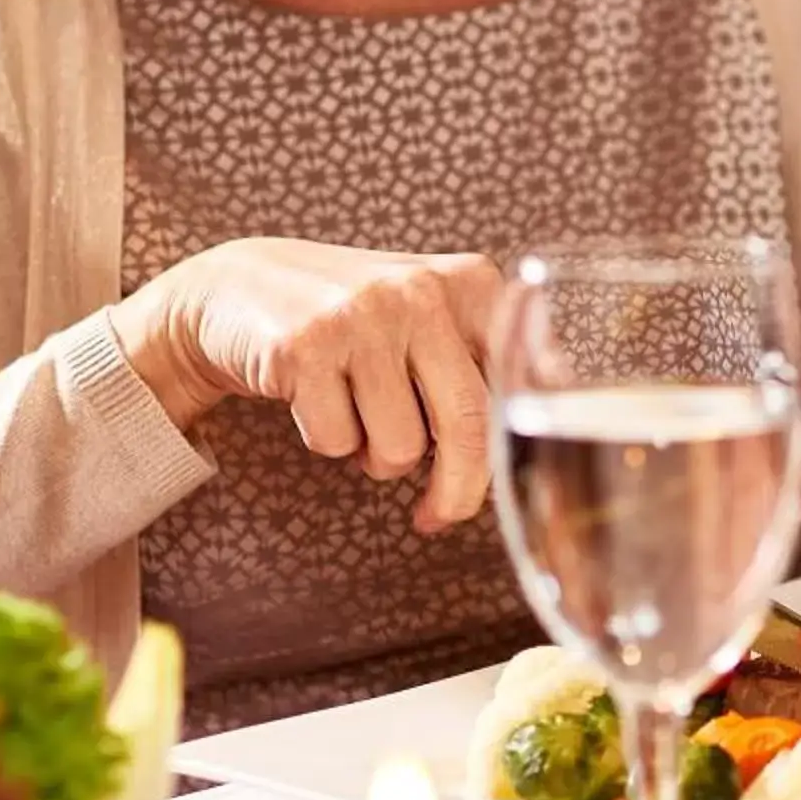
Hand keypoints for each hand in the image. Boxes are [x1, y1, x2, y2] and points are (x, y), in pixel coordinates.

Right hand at [109, 240, 501, 531]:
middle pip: (468, 428)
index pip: (516, 393)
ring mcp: (362, 315)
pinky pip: (335, 443)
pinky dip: (325, 441)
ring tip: (357, 413)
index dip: (507, 460)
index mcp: (472, 283)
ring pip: (398, 448)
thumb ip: (492, 364)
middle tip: (435, 516)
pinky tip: (313, 398)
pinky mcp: (304, 345)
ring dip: (375, 456)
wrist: (241, 287)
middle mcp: (423, 290)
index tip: (494, 494)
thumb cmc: (356, 324)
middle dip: (455, 492)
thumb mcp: (433, 324)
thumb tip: (560, 411)